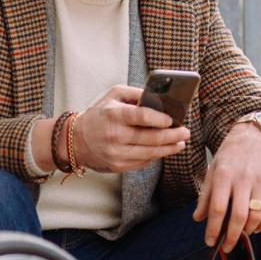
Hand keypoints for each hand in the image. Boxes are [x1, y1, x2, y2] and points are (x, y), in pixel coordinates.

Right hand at [73, 85, 190, 172]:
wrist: (75, 141)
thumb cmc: (98, 114)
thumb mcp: (112, 95)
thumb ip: (135, 94)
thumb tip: (160, 97)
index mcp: (114, 115)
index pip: (142, 117)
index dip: (161, 119)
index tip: (173, 119)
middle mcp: (115, 135)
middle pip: (151, 138)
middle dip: (173, 135)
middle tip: (185, 132)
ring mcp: (116, 153)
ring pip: (151, 153)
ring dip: (169, 149)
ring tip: (180, 143)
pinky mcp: (118, 166)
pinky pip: (143, 162)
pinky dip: (156, 156)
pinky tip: (164, 150)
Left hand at [191, 121, 260, 251]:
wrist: (256, 135)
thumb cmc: (230, 155)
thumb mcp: (213, 170)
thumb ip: (206, 196)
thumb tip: (198, 219)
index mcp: (224, 175)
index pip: (218, 209)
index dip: (213, 229)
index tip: (210, 242)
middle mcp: (243, 179)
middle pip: (239, 216)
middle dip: (231, 237)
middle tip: (225, 247)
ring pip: (257, 216)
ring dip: (248, 231)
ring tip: (240, 235)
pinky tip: (258, 229)